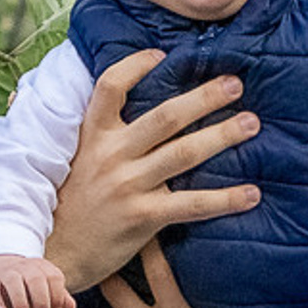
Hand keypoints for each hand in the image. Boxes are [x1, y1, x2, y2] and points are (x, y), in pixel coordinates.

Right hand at [0, 251, 74, 307]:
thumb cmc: (22, 282)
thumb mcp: (42, 287)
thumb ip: (57, 296)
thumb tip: (71, 307)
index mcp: (40, 266)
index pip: (54, 277)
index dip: (58, 296)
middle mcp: (23, 267)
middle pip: (36, 279)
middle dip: (42, 301)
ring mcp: (4, 272)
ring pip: (13, 281)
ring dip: (21, 301)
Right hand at [43, 50, 262, 293]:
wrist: (55, 252)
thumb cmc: (73, 203)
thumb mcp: (79, 159)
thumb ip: (106, 138)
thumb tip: (145, 115)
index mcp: (92, 135)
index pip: (110, 86)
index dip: (135, 65)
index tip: (162, 54)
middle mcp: (110, 154)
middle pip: (164, 116)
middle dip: (203, 97)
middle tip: (236, 83)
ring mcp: (127, 185)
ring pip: (183, 153)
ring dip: (222, 136)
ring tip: (251, 124)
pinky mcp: (142, 217)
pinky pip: (191, 204)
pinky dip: (225, 199)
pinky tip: (252, 193)